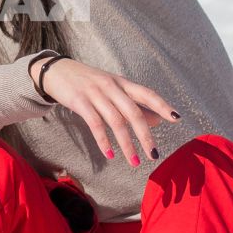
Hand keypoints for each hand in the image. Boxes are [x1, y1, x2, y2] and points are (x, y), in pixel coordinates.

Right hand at [37, 57, 179, 167]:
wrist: (56, 71)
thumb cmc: (88, 82)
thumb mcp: (112, 89)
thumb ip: (133, 104)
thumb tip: (158, 121)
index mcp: (122, 83)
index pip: (147, 93)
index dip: (162, 105)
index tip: (176, 119)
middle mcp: (111, 87)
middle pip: (133, 112)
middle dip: (145, 135)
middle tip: (154, 154)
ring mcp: (95, 93)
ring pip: (116, 121)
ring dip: (127, 144)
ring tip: (135, 161)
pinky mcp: (79, 101)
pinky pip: (95, 124)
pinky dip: (104, 141)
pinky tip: (110, 154)